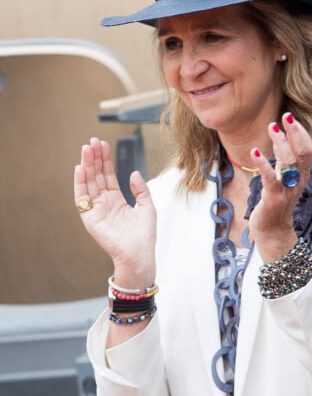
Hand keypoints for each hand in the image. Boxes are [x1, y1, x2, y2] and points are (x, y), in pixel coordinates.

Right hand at [73, 137, 156, 287]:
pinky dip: (80, 182)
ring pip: (88, 183)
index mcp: (117, 201)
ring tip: (86, 149)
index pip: (108, 176)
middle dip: (94, 158)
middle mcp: (104, 203)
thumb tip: (133, 172)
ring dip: (86, 166)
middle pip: (97, 176)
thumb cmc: (144, 235)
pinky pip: (82, 197)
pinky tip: (80, 168)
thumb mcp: (147, 206)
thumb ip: (140, 189)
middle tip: (92, 141)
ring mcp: (95, 210)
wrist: (139, 254)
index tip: (103, 144)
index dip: (105, 160)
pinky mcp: (89, 218)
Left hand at [248, 112, 311, 262]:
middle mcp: (298, 181)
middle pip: (302, 152)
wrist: (273, 231)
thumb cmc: (277, 202)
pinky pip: (270, 178)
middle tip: (286, 115)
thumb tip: (279, 135)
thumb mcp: (283, 177)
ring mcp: (287, 190)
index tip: (291, 118)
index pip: (308, 150)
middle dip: (295, 132)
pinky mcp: (273, 198)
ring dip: (280, 143)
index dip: (301, 133)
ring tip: (272, 127)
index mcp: (302, 175)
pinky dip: (263, 164)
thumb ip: (283, 158)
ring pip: (289, 162)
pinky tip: (255, 152)